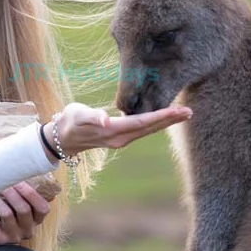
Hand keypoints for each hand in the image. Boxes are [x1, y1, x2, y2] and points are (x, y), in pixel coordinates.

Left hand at [0, 181, 51, 244]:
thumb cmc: (10, 212)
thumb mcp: (21, 206)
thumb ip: (25, 193)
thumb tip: (21, 167)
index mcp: (37, 220)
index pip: (42, 208)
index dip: (32, 194)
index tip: (19, 181)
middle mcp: (28, 230)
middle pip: (23, 209)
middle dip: (12, 193)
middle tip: (1, 182)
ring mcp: (14, 236)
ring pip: (6, 214)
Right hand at [44, 102, 191, 157]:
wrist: (62, 138)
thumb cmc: (69, 122)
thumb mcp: (77, 116)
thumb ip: (92, 116)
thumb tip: (106, 118)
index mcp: (113, 131)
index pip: (142, 122)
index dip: (161, 116)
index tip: (178, 111)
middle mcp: (120, 139)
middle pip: (150, 128)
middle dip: (170, 120)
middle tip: (189, 112)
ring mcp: (121, 140)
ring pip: (148, 130)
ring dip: (165, 122)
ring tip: (182, 114)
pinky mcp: (120, 137)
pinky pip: (142, 130)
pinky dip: (155, 123)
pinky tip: (164, 118)